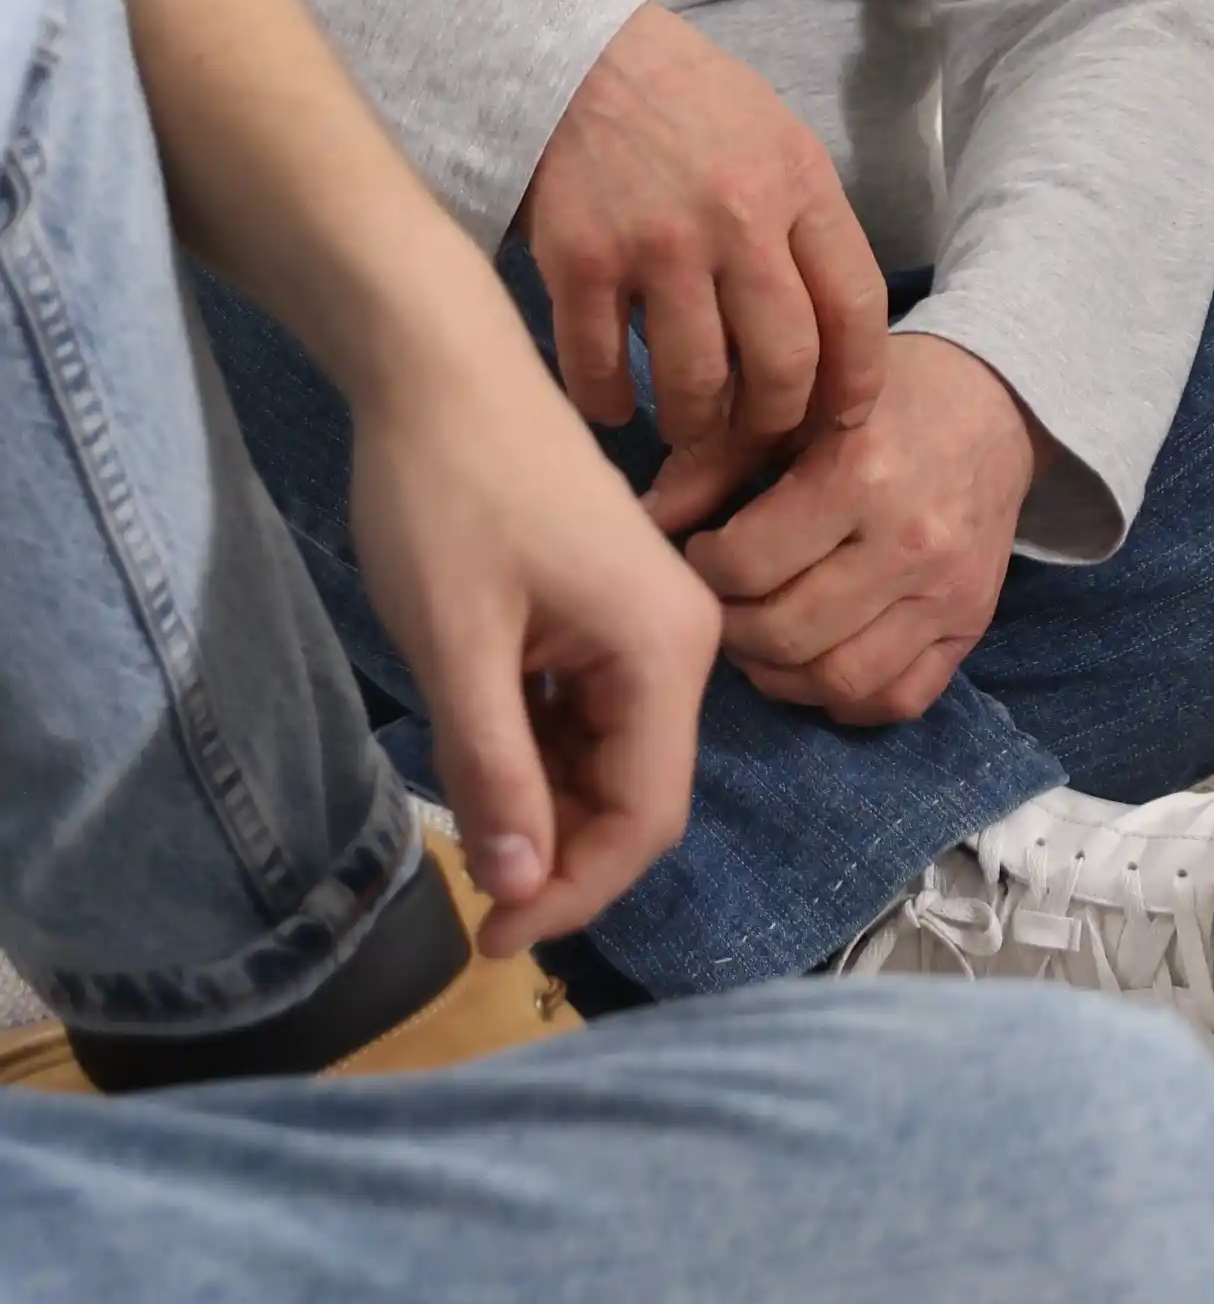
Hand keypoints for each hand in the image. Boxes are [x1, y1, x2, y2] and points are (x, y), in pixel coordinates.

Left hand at [331, 278, 719, 941]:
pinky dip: (541, 753)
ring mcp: (653, 627)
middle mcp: (685, 644)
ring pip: (613, 757)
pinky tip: (482, 764)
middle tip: (472, 903)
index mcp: (667, 651)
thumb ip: (497, 767)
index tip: (492, 936)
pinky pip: (592, 713)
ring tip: (468, 834)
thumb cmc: (446, 495)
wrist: (439, 368)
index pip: (645, 816)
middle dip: (561, 858)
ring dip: (547, 808)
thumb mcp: (457, 643)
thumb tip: (518, 886)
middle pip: (638, 793)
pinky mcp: (615, 613)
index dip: (575, 891)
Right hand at [519, 3, 891, 533]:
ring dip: (697, 426)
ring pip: (697, 380)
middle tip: (760, 437)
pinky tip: (614, 408)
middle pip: (784, 362)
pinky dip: (608, 402)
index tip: (846, 417)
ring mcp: (655, 242)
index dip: (858, 380)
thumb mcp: (778, 142)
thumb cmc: (688, 103)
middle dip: (778, 421)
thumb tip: (830, 336)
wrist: (572, 53)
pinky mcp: (578, 259)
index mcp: (799, 187)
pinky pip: (599, 364)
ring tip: (690, 431)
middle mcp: (736, 219)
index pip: (855, 309)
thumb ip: (807, 229)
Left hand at [684, 328, 1034, 724]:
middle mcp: (911, 544)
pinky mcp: (974, 624)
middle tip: (726, 598)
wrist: (994, 406)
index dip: (702, 568)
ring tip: (763, 635)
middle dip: (731, 626)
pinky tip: (818, 661)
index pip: (745, 566)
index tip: (705, 549)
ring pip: (836, 680)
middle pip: (783, 634)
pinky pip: (896, 700)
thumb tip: (646, 525)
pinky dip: (845, 699)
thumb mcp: (793, 408)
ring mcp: (950, 593)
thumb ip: (713, 463)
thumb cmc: (881, 399)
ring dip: (779, 673)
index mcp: (860, 476)